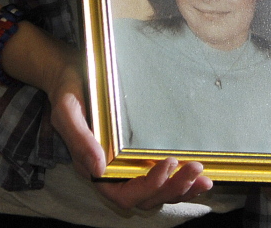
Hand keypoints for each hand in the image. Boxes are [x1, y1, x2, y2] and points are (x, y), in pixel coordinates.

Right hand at [44, 47, 211, 208]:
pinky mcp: (136, 153)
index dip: (148, 186)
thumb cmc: (68, 91)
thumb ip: (79, 139)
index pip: (124, 194)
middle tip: (195, 169)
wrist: (70, 73)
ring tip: (203, 178)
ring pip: (155, 192)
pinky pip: (159, 176)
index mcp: (94, 168)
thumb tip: (99, 168)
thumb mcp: (67, 111)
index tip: (168, 164)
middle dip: (172, 188)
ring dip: (180, 189)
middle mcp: (111, 173)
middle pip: (146, 197)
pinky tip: (198, 175)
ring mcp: (125, 165)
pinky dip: (179, 180)